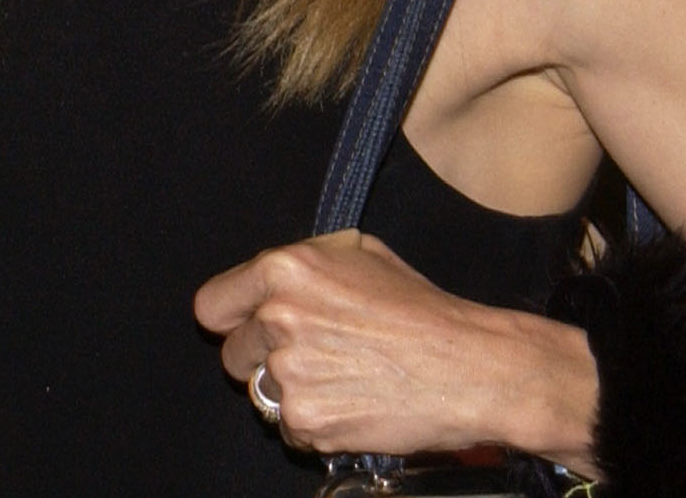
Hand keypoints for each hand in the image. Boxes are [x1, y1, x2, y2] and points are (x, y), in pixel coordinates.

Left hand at [193, 230, 599, 472]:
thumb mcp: (361, 256)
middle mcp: (276, 319)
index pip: (213, 305)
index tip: (243, 330)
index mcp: (283, 270)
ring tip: (342, 383)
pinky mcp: (307, 421)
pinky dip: (316, 425)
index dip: (231, 320)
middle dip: (264, 360)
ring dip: (291, 394)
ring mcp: (289, 374)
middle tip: (314, 359)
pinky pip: (291, 430)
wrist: (472, 368)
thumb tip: (275, 279)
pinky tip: (353, 407)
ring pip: (262, 395)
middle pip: (234, 355)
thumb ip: (306, 266)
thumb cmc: (424, 311)